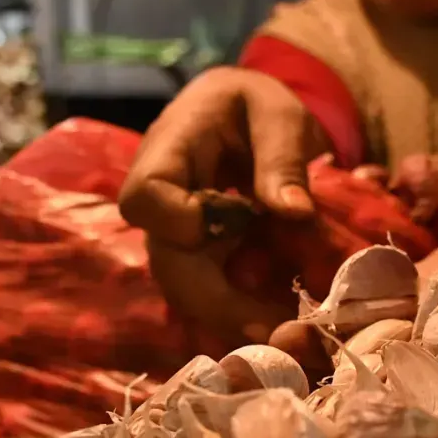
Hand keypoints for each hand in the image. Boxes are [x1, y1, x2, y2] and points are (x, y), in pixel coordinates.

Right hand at [118, 67, 325, 344]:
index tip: (234, 225)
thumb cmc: (256, 104)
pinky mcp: (197, 255)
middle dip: (215, 299)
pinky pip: (208, 289)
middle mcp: (162, 200)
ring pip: (185, 286)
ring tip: (284, 332)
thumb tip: (293, 212)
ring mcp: (175, 232)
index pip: (144, 196)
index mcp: (170, 149)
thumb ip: (282, 156)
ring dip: (231, 314)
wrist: (244, 113)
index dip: (177, 223)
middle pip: (165, 260)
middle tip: (274, 327)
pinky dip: (240, 308)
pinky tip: (279, 321)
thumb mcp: (277, 113)